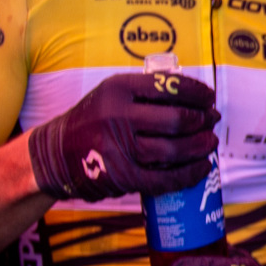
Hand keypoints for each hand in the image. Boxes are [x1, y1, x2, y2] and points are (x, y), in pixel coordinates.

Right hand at [27, 69, 217, 201]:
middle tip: (212, 122)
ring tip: (210, 143)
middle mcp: (116, 116)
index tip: (209, 98)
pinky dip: (188, 174)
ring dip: (200, 147)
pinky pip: (164, 179)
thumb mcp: (110, 95)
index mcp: (117, 89)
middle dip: (202, 121)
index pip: (168, 86)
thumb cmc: (93, 122)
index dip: (197, 93)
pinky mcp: (121, 177)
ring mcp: (118, 149)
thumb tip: (196, 98)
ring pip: (173, 150)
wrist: (53, 154)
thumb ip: (145, 94)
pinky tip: (201, 168)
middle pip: (176, 119)